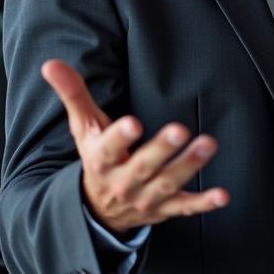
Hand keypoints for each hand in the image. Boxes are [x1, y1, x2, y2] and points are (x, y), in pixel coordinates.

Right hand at [41, 59, 228, 234]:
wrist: (98, 210)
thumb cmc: (98, 158)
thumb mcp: (84, 128)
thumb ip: (73, 95)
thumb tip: (51, 64)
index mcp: (102, 160)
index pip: (109, 149)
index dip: (120, 137)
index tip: (133, 123)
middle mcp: (123, 182)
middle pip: (144, 166)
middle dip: (161, 149)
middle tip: (179, 130)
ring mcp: (145, 198)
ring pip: (167, 183)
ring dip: (188, 166)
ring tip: (207, 144)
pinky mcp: (164, 209)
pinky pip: (185, 207)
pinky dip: (203, 203)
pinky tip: (222, 196)